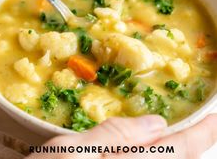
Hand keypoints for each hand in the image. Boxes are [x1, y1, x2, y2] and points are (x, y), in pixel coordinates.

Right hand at [27, 114, 216, 158]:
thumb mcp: (74, 153)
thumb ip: (117, 136)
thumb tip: (156, 124)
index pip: (181, 150)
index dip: (204, 132)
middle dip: (187, 142)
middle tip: (196, 122)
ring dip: (168, 149)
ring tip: (173, 132)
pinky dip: (149, 155)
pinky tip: (138, 148)